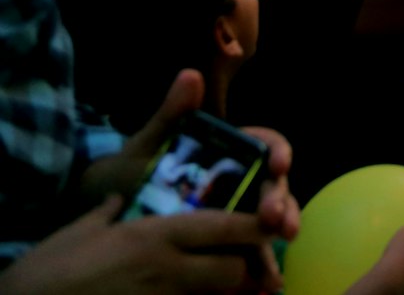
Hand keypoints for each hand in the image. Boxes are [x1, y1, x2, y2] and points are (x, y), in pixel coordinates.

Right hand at [0, 196, 278, 294]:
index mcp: (153, 235)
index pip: (223, 226)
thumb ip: (112, 210)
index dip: (255, 226)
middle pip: (233, 271)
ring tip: (234, 289)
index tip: (275, 223)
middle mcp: (164, 271)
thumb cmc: (47, 270)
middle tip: (248, 266)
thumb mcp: (83, 228)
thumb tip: (122, 199)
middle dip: (247, 269)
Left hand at [87, 71, 298, 249]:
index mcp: (231, 152)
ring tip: (276, 250)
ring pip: (269, 221)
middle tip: (276, 222)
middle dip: (281, 202)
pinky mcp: (225, 246)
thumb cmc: (128, 173)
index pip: (266, 145)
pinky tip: (264, 279)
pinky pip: (249, 253)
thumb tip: (190, 75)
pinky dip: (259, 264)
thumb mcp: (147, 144)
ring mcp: (235, 215)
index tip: (277, 164)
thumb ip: (171, 114)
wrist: (101, 217)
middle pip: (273, 187)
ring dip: (278, 233)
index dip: (278, 152)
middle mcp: (241, 182)